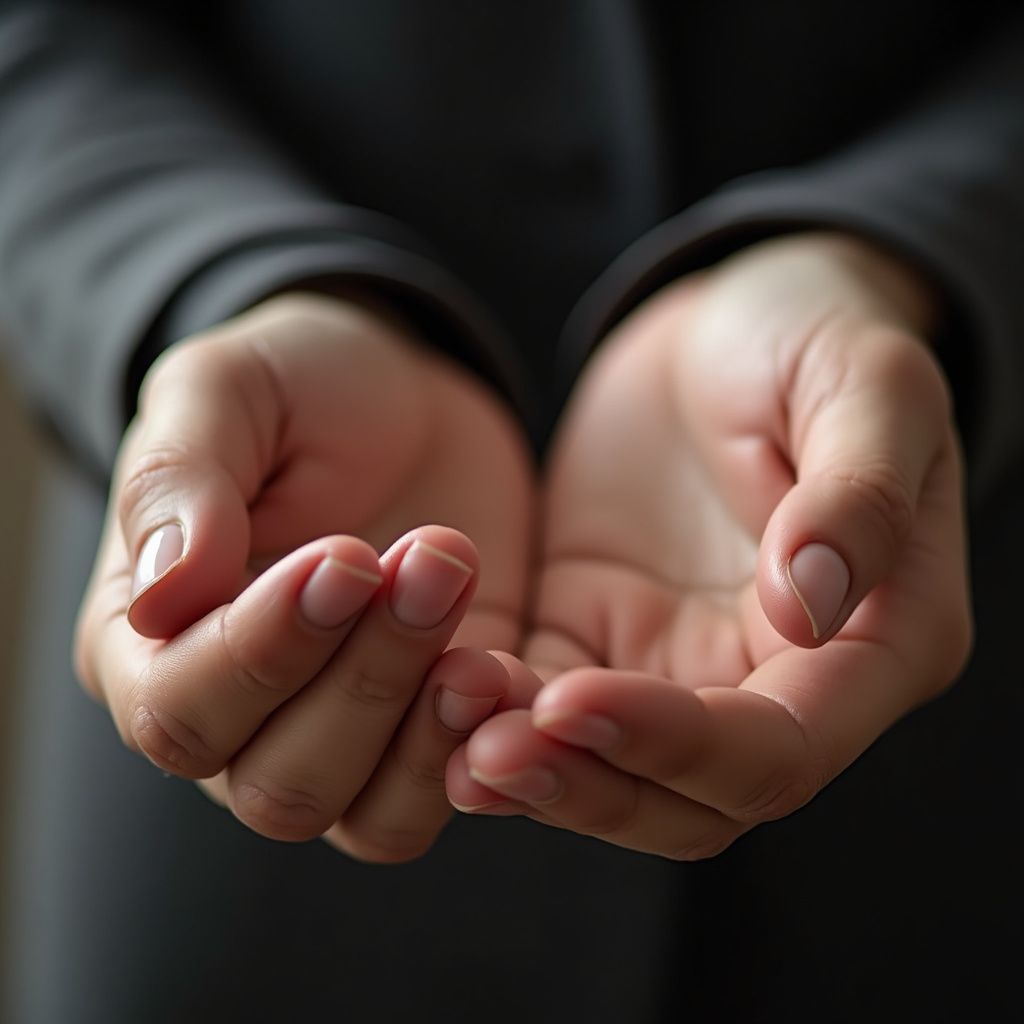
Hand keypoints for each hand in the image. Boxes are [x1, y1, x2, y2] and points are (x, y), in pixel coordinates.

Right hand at [74, 292, 533, 860]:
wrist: (404, 404)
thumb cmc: (300, 391)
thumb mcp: (228, 392)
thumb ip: (178, 480)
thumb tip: (162, 595)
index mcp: (149, 643)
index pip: (178, 710)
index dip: (266, 650)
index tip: (350, 555)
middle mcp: (235, 719)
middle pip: (279, 782)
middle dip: (366, 680)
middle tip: (435, 560)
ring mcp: (335, 738)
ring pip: (364, 816)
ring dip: (429, 729)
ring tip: (475, 628)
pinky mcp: (424, 733)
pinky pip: (442, 798)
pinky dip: (482, 754)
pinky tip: (511, 673)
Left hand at [448, 234, 971, 858]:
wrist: (723, 327)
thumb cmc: (811, 339)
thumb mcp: (864, 385)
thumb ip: (858, 495)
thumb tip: (812, 606)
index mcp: (877, 644)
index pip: (781, 748)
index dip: (680, 744)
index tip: (574, 698)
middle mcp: (781, 681)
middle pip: (691, 797)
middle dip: (590, 784)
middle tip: (488, 753)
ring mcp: (683, 667)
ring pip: (613, 774)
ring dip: (534, 769)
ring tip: (448, 728)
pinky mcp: (600, 637)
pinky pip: (546, 705)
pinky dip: (497, 714)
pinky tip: (436, 689)